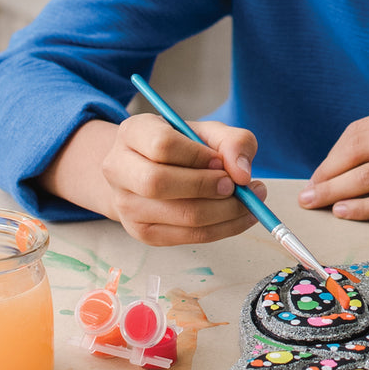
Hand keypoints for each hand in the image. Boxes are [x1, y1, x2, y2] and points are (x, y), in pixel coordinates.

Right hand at [97, 113, 265, 245]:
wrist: (150, 172)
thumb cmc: (184, 147)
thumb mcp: (209, 132)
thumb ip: (233, 142)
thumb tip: (242, 174)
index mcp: (133, 132)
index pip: (162, 145)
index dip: (197, 156)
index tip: (221, 162)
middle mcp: (119, 168)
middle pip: (159, 183)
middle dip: (207, 187)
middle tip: (237, 186)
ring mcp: (126, 205)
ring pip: (179, 215)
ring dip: (224, 212)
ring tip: (250, 201)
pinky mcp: (143, 233)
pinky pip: (188, 237)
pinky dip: (223, 228)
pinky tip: (239, 216)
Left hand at [298, 101, 368, 221]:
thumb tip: (356, 160)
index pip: (359, 131)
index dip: (333, 155)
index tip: (321, 174)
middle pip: (356, 152)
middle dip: (326, 174)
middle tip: (308, 193)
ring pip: (367, 177)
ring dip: (335, 192)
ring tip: (317, 204)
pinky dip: (362, 208)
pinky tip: (345, 212)